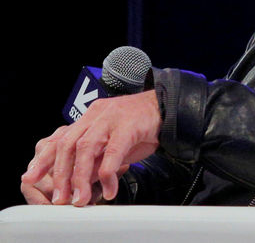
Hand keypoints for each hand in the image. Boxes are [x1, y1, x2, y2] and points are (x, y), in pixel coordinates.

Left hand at [21, 90, 159, 205]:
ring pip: (85, 149)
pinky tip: (110, 188)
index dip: (44, 158)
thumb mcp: (114, 142)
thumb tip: (81, 181)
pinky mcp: (128, 126)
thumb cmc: (144, 125)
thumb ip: (97, 158)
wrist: (171, 108)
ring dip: (80, 177)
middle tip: (60, 197)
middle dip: (60, 174)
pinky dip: (108, 174)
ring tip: (81, 198)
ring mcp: (111, 118)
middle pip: (67, 144)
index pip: (60, 137)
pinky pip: (112, 153)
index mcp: (90, 117)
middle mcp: (96, 115)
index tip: (32, 176)